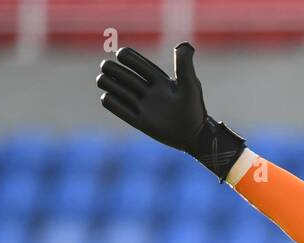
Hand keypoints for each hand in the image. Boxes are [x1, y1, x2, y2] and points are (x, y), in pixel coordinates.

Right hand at [96, 43, 245, 179]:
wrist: (195, 136)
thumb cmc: (194, 109)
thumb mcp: (190, 85)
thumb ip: (184, 65)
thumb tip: (184, 45)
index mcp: (157, 79)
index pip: (133, 60)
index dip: (125, 55)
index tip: (122, 56)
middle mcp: (146, 90)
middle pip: (118, 72)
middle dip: (111, 68)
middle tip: (109, 72)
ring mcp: (141, 106)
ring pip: (113, 88)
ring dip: (108, 83)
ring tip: (108, 84)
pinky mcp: (139, 121)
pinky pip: (116, 108)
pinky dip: (109, 101)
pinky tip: (109, 98)